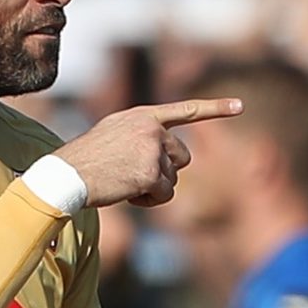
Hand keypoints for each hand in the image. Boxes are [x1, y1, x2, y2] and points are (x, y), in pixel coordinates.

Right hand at [54, 98, 241, 207]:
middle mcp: (152, 129)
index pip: (186, 110)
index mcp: (144, 116)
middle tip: (134, 176)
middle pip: (182, 158)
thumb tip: (167, 153)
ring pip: (173, 179)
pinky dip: (149, 201)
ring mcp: (152, 150)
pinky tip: (127, 194)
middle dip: (164, 171)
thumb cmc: (85, 159)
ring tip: (124, 182)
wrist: (66, 175)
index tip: (241, 106)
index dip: (216, 108)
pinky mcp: (150, 173)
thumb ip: (142, 134)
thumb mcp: (114, 133)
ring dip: (154, 188)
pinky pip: (164, 195)